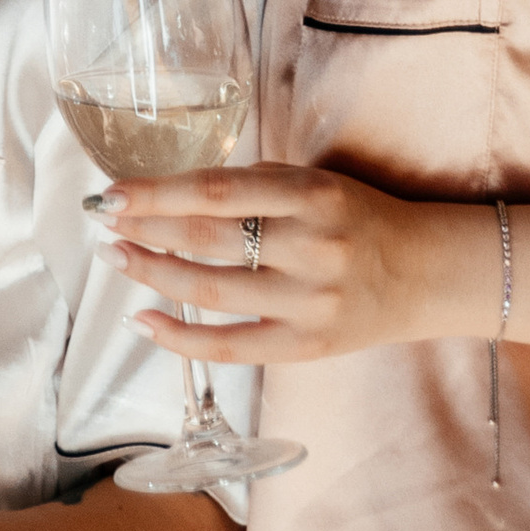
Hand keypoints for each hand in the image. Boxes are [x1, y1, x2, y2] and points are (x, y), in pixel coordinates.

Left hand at [102, 161, 485, 364]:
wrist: (427, 273)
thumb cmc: (357, 217)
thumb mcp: (311, 183)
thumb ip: (251, 187)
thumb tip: (168, 194)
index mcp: (309, 194)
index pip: (216, 191)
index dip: (156, 193)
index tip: (112, 193)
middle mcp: (310, 247)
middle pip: (208, 241)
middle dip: (146, 232)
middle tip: (103, 225)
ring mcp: (310, 303)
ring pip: (213, 293)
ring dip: (154, 275)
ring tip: (116, 259)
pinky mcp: (308, 347)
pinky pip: (233, 347)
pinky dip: (182, 337)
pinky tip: (145, 320)